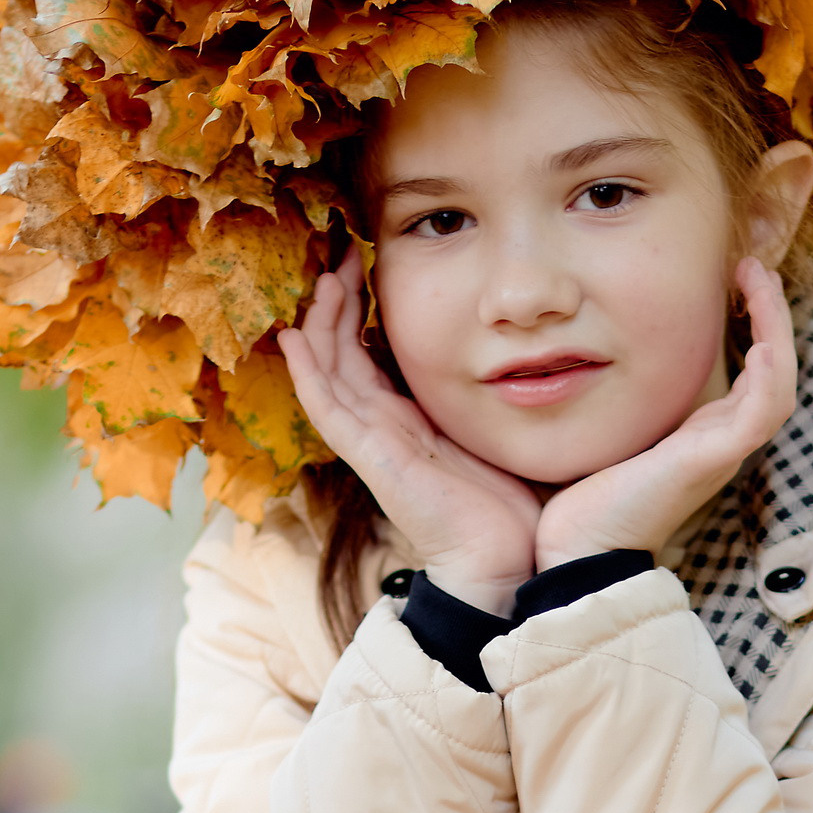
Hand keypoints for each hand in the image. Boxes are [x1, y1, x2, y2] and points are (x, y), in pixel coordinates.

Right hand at [276, 253, 542, 613]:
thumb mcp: (495, 434)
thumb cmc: (509, 507)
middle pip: (342, 354)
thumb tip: (519, 355)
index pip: (369, 357)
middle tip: (342, 249)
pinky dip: (308, 374)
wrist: (504, 562)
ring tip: (324, 274)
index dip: (360, 311)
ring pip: (329, 372)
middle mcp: (385, 428)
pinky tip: (294, 337)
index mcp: (410, 422)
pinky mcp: (371, 459)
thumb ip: (487, 400)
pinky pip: (328, 409)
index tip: (366, 261)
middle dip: (338, 301)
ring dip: (322, 323)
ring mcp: (373, 443)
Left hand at [532, 259, 796, 572]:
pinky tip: (762, 339)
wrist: (578, 552)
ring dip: (776, 330)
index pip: (748, 371)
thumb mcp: (608, 429)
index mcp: (701, 435)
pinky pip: (762, 412)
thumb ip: (619, 396)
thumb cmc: (582, 499)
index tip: (732, 278)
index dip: (750, 323)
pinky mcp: (713, 460)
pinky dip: (769, 373)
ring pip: (778, 385)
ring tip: (760, 282)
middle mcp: (719, 441)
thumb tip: (583, 348)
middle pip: (772, 370)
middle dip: (770, 315)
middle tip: (753, 266)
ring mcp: (722, 452)